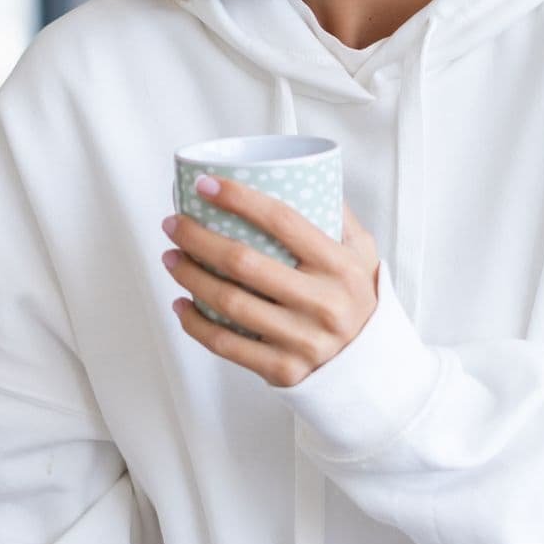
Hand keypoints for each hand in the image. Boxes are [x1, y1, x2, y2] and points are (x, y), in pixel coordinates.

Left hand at [162, 176, 379, 387]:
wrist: (371, 365)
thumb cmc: (358, 297)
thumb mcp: (363, 252)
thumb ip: (338, 215)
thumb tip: (301, 174)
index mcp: (338, 265)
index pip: (282, 221)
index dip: (239, 198)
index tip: (205, 185)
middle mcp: (322, 302)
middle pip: (244, 262)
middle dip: (198, 238)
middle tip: (174, 223)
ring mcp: (301, 339)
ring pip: (229, 303)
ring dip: (190, 276)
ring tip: (171, 258)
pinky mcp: (283, 369)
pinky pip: (226, 345)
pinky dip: (195, 324)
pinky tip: (181, 303)